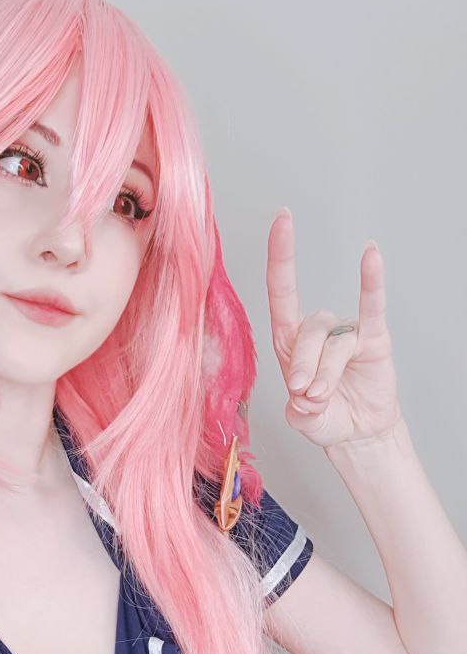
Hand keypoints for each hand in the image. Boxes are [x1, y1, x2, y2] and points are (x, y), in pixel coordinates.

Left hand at [266, 209, 402, 448]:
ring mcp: (345, 333)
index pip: (282, 291)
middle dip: (303, 366)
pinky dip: (371, 282)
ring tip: (323, 396)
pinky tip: (371, 256)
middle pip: (307, 333)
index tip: (281, 221)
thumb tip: (307, 393)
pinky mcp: (374, 339)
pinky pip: (372, 307)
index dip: (280, 257)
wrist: (357, 433)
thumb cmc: (326, 416)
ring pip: (333, 344)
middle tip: (305, 394)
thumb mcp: (303, 418)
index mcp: (289, 340)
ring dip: (326, 372)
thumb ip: (299, 409)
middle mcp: (316, 330)